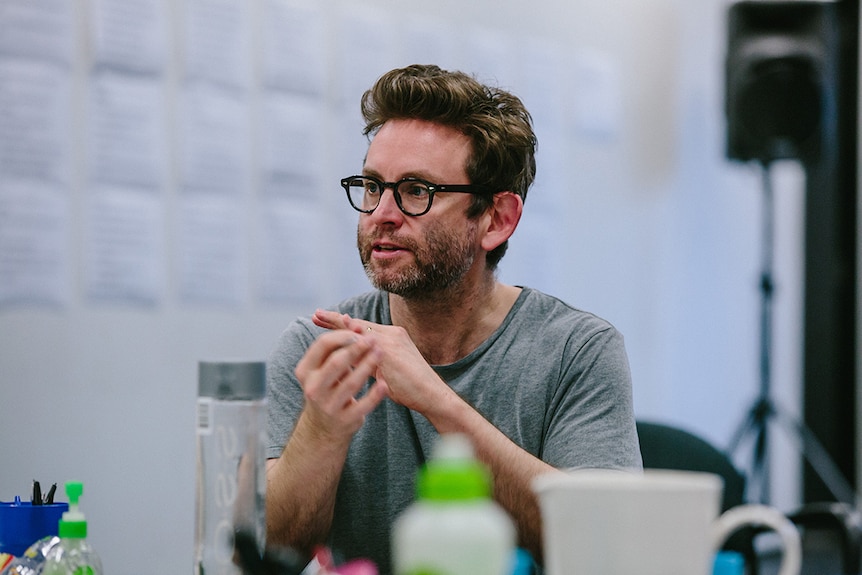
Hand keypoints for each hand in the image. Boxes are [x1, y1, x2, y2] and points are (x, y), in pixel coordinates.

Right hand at [294, 328, 387, 441]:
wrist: (324, 428)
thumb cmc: (328, 388)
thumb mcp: (322, 370)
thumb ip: (335, 349)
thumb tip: (351, 320)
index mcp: (306, 371)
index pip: (322, 345)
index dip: (342, 335)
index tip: (359, 331)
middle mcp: (313, 388)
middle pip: (336, 362)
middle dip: (357, 348)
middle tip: (373, 339)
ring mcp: (328, 406)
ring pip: (351, 383)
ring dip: (368, 365)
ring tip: (381, 354)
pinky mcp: (344, 420)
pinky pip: (363, 405)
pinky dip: (375, 394)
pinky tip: (384, 384)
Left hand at [311, 310, 452, 413]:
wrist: (432, 395)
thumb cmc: (412, 387)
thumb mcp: (389, 369)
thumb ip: (373, 360)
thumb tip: (355, 359)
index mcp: (393, 336)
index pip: (364, 327)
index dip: (344, 324)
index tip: (327, 320)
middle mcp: (392, 334)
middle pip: (358, 323)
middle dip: (336, 319)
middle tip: (316, 314)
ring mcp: (392, 341)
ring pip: (359, 330)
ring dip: (337, 324)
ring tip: (319, 318)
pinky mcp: (389, 352)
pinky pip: (363, 344)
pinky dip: (348, 339)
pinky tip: (333, 336)